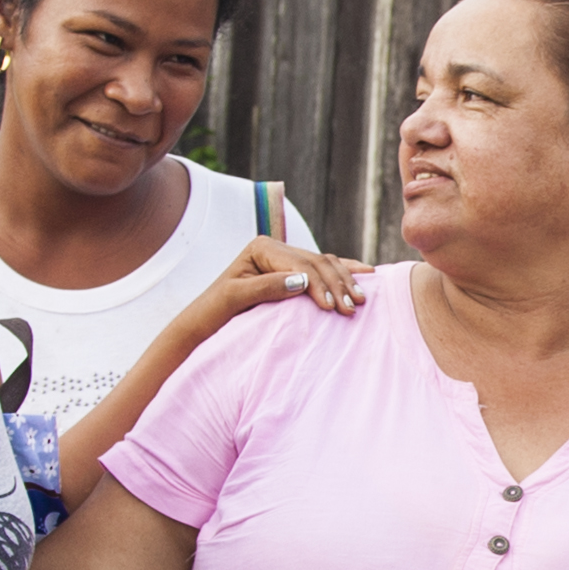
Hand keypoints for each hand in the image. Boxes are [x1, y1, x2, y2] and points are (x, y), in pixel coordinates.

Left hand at [178, 237, 373, 342]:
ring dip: (345, 281)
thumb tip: (303, 280)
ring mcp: (285, 258)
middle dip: (337, 284)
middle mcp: (276, 248)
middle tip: (353, 308)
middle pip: (317, 262)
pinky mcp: (292, 271)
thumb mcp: (236, 298)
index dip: (319, 285)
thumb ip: (267, 287)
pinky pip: (323, 269)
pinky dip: (343, 273)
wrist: (204, 322)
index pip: (300, 264)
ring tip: (361, 300)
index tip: (332, 308)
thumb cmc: (215, 311)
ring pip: (325, 264)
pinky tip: (364, 275)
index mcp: (262, 247)